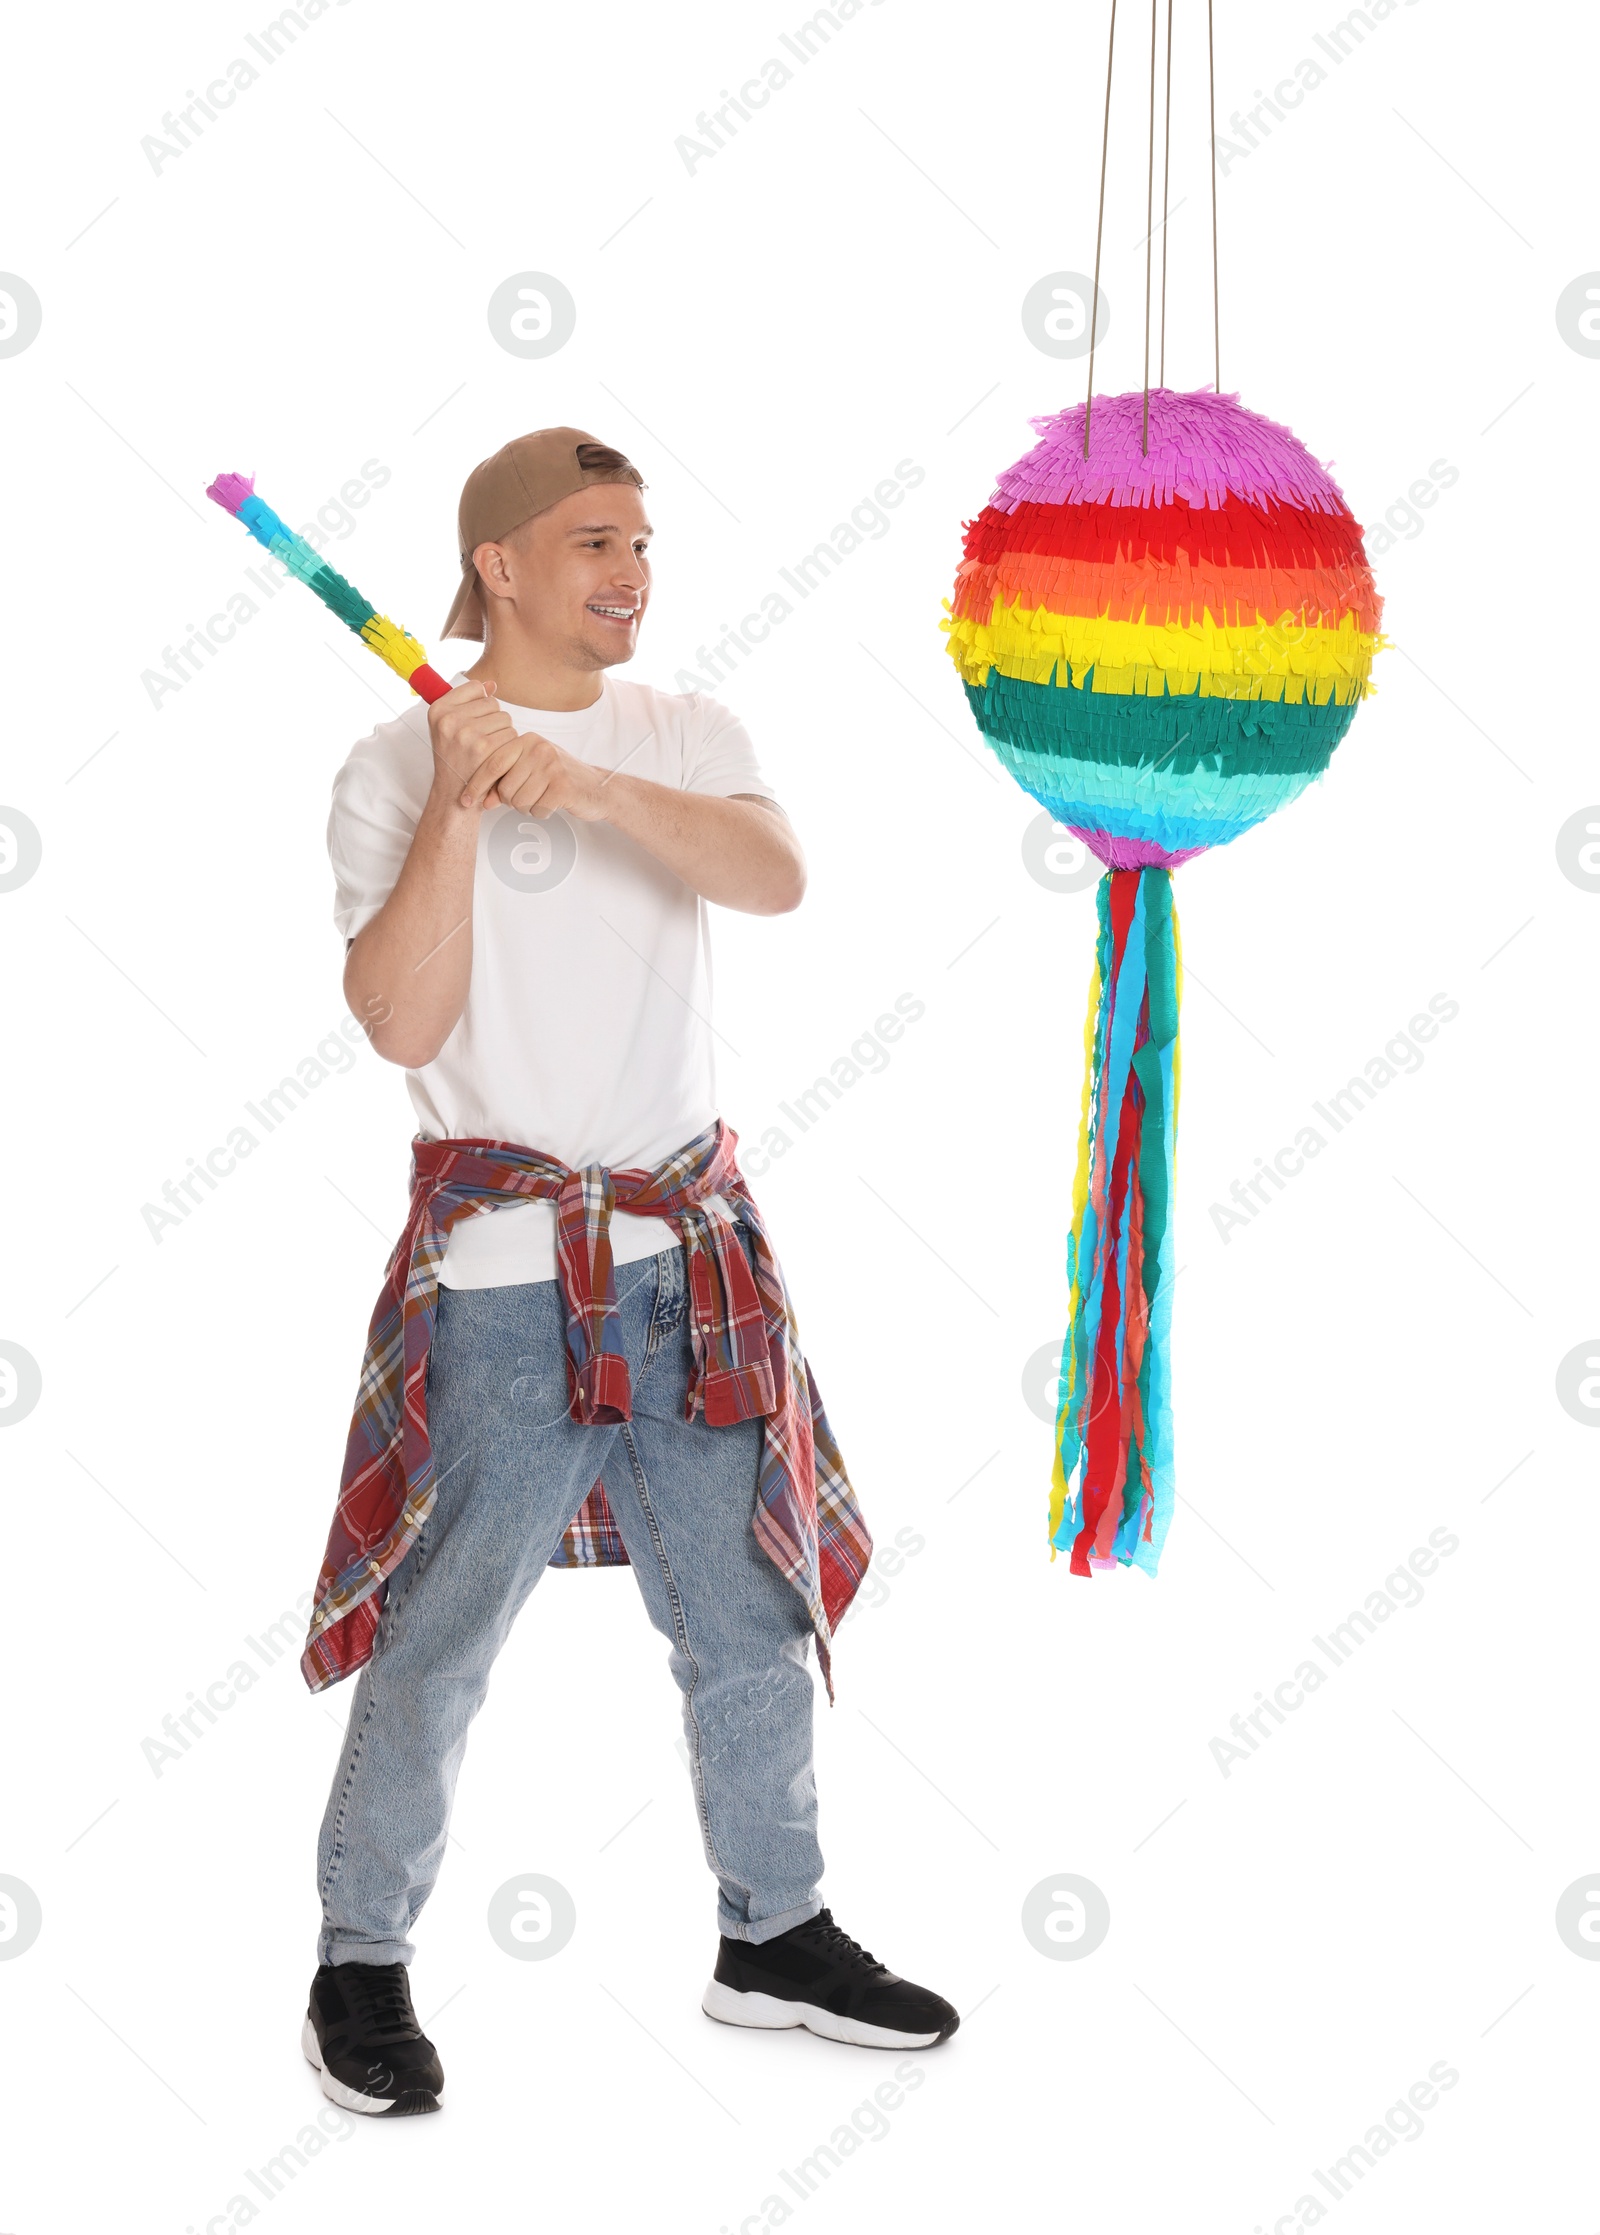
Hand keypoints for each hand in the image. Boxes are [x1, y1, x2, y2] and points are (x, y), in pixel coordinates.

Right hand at [425, 679, 518, 811]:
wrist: (454, 796)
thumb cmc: (455, 759)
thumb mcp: (450, 728)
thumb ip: (469, 703)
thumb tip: (492, 684)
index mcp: (438, 710)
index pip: (475, 687)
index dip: (480, 704)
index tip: (473, 721)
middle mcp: (449, 719)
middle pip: (492, 702)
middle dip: (493, 720)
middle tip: (480, 741)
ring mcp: (466, 733)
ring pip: (505, 718)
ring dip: (503, 733)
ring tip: (488, 750)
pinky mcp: (484, 748)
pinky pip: (511, 734)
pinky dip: (509, 746)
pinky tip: (496, 757)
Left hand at [467, 728, 609, 821]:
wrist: (597, 787)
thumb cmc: (559, 779)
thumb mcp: (528, 772)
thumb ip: (503, 781)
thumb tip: (481, 800)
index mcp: (526, 740)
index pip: (492, 763)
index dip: (476, 784)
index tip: (466, 800)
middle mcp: (538, 748)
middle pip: (505, 787)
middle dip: (512, 800)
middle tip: (528, 796)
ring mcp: (552, 765)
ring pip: (519, 801)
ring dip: (528, 807)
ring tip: (542, 797)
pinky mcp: (563, 785)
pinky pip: (537, 809)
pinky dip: (542, 812)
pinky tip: (552, 802)